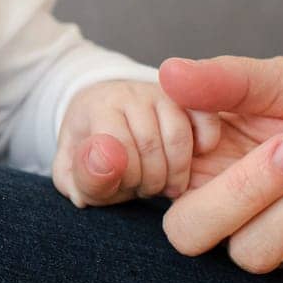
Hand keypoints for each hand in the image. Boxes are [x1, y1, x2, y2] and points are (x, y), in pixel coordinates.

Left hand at [52, 79, 223, 206]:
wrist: (107, 124)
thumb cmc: (94, 156)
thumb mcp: (76, 175)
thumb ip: (85, 174)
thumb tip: (109, 161)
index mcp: (97, 107)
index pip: (117, 144)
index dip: (125, 176)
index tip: (123, 185)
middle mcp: (129, 93)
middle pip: (150, 143)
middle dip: (151, 180)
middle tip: (145, 190)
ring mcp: (162, 93)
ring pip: (179, 135)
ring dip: (177, 172)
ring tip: (166, 184)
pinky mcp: (189, 98)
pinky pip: (205, 117)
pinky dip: (205, 144)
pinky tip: (194, 158)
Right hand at [156, 56, 282, 282]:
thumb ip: (227, 80)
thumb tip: (169, 71)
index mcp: (203, 164)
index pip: (156, 179)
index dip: (161, 164)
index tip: (209, 130)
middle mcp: (228, 212)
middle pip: (190, 233)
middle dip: (241, 192)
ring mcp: (275, 245)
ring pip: (256, 253)